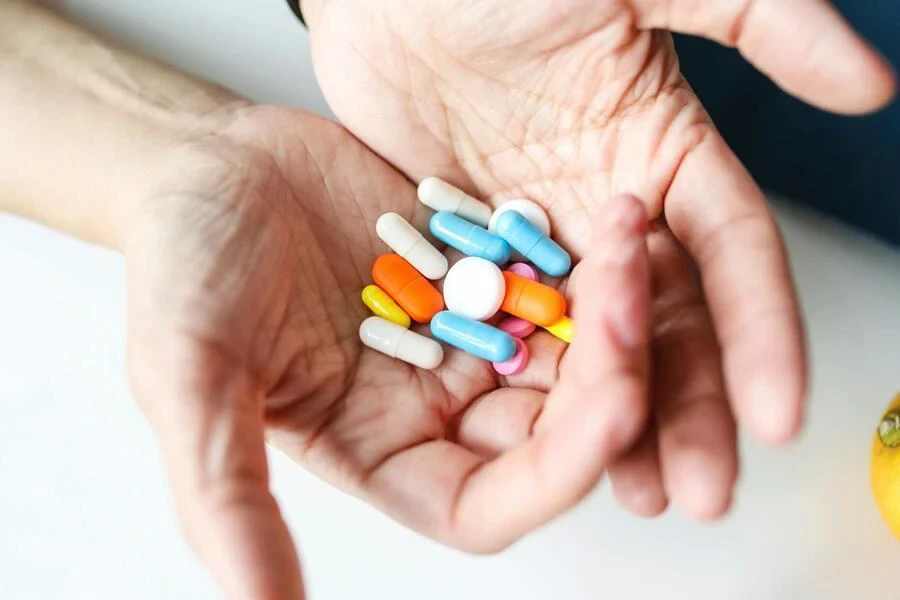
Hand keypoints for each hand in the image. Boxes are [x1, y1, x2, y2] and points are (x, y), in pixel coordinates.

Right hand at [126, 106, 654, 596]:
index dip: (557, 474)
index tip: (609, 415)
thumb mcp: (191, 377)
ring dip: (611, 308)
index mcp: (380, 453)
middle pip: (552, 425)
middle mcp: (435, 405)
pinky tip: (613, 216)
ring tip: (630, 241)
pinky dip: (585, 253)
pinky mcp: (481, 269)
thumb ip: (226, 493)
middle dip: (610, 374)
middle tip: (630, 297)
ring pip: (569, 348)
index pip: (490, 503)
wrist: (205, 164)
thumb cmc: (182, 269)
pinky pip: (553, 273)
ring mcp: (466, 336)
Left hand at [303, 0, 896, 517]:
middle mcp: (613, 208)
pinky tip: (547, 445)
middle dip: (693, 405)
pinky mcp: (482, 257)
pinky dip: (537, 391)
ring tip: (637, 491)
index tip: (776, 412)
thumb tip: (869, 85)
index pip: (731, 255)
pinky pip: (518, 335)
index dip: (760, 333)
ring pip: (598, 345)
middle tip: (702, 488)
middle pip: (671, 321)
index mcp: (663, 151)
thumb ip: (755, 19)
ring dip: (623, 418)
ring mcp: (545, 240)